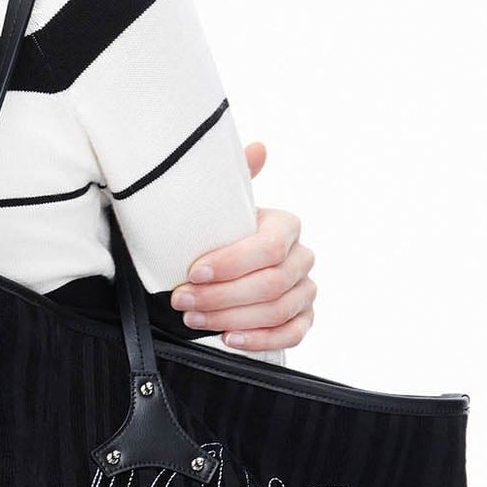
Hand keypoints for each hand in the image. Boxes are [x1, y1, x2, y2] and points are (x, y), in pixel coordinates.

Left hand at [169, 142, 316, 351]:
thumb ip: (236, 178)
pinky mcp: (303, 318)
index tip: (192, 272)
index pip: (267, 248)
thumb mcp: (221, 206)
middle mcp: (301, 258)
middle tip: (181, 300)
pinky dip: (259, 339)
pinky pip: (291, 334)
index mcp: (285, 226)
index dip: (230, 264)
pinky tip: (229, 339)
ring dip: (230, 318)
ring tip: (193, 318)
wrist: (224, 264)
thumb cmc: (221, 233)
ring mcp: (305, 290)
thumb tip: (259, 147)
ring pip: (277, 310)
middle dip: (220, 296)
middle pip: (270, 284)